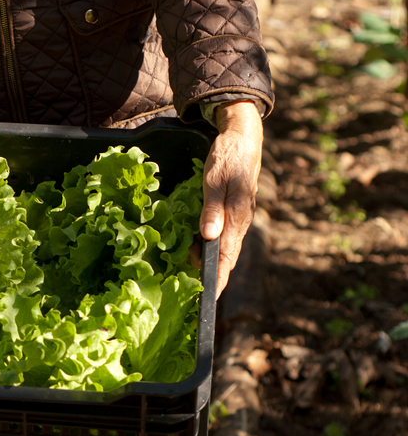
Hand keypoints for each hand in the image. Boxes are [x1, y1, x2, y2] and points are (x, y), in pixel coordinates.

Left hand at [199, 100, 263, 297]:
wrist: (243, 138)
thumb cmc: (228, 158)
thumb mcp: (215, 181)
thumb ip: (212, 209)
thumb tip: (209, 237)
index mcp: (237, 217)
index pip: (227, 257)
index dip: (219, 278)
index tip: (211, 296)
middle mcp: (239, 222)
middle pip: (226, 257)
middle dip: (213, 275)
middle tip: (196, 291)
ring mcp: (237, 217)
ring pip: (224, 247)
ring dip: (210, 260)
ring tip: (192, 270)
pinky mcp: (232, 211)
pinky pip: (222, 234)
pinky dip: (211, 245)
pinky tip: (198, 248)